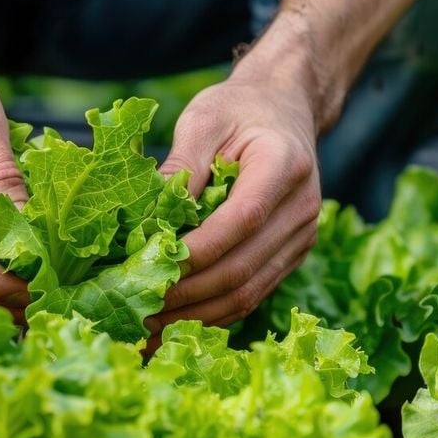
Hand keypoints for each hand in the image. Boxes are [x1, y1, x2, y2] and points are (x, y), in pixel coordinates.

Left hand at [148, 43, 323, 337]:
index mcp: (284, 166)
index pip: (240, 220)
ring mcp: (300, 238)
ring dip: (195, 315)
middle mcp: (302, 208)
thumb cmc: (238, 110)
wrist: (284, 109)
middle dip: (186, 294)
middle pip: (242, 267)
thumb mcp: (203, 121)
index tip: (148, 267)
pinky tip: (172, 324)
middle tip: (135, 307)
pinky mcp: (289, 256)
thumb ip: (181, 166)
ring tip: (146, 328)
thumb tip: (149, 217)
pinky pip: (250, 295)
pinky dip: (210, 314)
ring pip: (247, 292)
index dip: (195, 251)